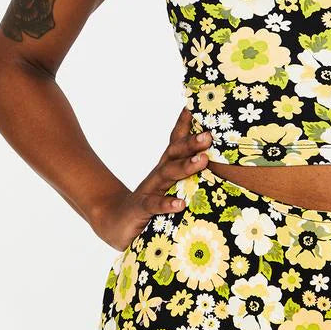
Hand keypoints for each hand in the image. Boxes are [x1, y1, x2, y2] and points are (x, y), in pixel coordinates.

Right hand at [95, 107, 211, 250]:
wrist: (116, 221)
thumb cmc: (151, 203)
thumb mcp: (171, 187)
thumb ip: (188, 175)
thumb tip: (214, 163)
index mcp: (167, 167)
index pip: (177, 142)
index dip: (187, 124)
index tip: (200, 108)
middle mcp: (159, 174)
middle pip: (175, 153)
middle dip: (192, 142)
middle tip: (209, 135)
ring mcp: (149, 190)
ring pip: (167, 174)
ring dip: (185, 166)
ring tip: (202, 160)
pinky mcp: (141, 209)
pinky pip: (154, 204)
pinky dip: (166, 203)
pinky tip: (180, 203)